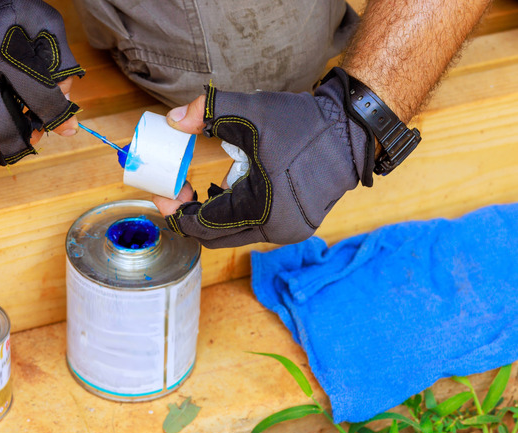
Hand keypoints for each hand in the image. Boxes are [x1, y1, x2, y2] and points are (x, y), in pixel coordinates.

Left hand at [154, 70, 374, 247]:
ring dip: (211, 213)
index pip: (202, 225)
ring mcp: (289, 231)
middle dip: (190, 214)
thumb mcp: (251, 110)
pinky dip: (233, 212)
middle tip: (176, 191)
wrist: (355, 128)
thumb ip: (208, 112)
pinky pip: (252, 226)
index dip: (175, 211)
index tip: (162, 193)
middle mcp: (275, 230)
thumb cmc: (305, 122)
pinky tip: (227, 185)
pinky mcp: (297, 225)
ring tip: (199, 185)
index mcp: (261, 210)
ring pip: (233, 233)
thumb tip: (173, 121)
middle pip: (214, 236)